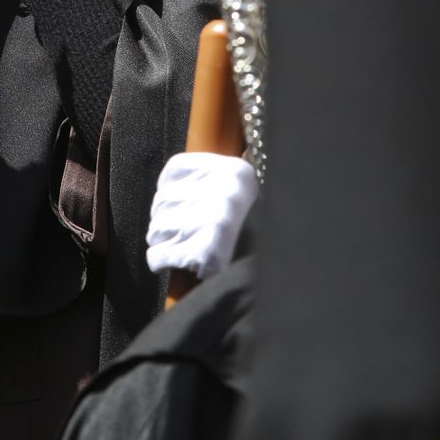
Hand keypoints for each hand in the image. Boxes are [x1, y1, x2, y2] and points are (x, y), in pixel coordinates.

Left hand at [146, 152, 256, 278]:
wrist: (283, 271)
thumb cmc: (259, 237)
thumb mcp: (245, 196)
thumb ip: (213, 185)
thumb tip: (172, 188)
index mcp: (236, 172)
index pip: (175, 169)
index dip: (169, 189)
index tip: (177, 204)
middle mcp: (225, 192)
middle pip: (162, 200)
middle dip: (165, 222)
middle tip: (184, 236)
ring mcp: (215, 222)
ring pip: (156, 228)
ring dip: (164, 243)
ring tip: (186, 250)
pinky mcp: (205, 253)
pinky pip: (158, 255)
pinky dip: (160, 263)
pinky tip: (176, 265)